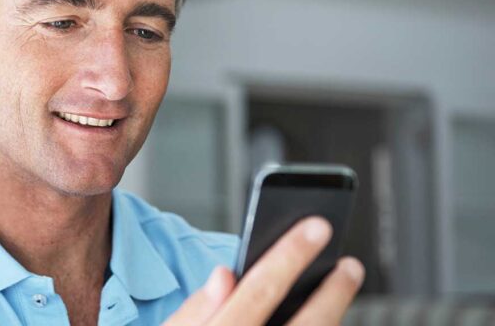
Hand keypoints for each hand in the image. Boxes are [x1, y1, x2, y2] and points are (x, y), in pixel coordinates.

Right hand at [164, 217, 364, 324]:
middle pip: (306, 325)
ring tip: (339, 295)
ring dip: (333, 320)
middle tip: (349, 265)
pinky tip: (322, 323)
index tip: (316, 227)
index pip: (259, 291)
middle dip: (334, 292)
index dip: (290, 255)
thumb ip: (193, 311)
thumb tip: (225, 275)